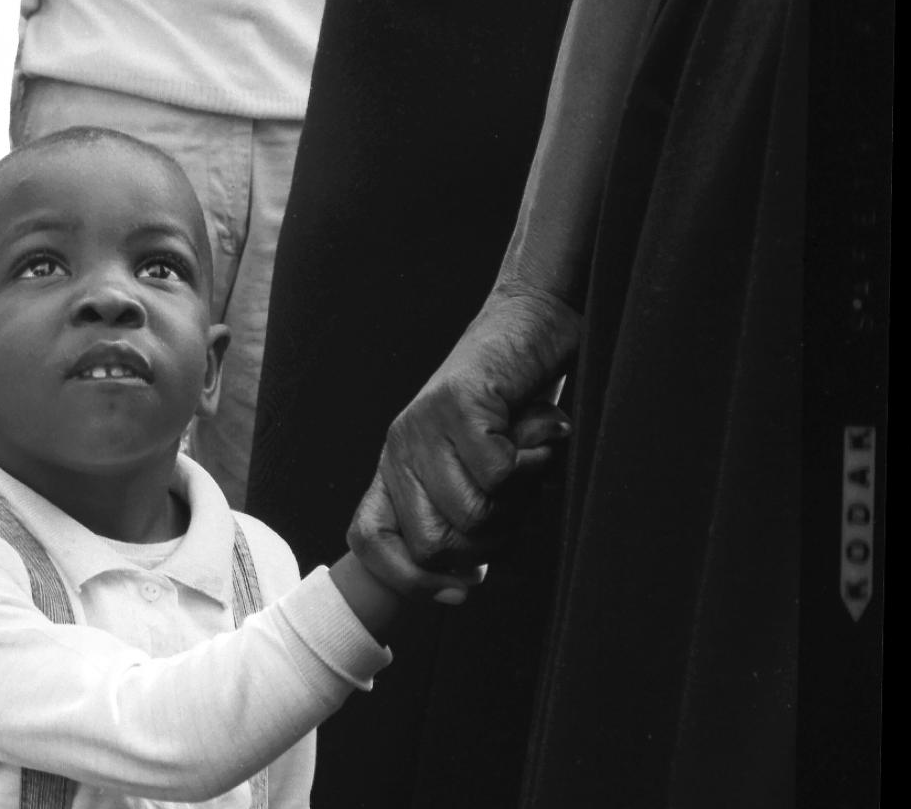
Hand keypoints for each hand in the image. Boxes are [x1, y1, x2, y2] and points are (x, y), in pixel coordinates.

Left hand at [347, 287, 580, 599]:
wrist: (530, 320)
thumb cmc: (511, 405)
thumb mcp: (479, 469)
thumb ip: (466, 513)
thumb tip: (466, 581)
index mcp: (397, 467)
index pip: (370, 541)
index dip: (412, 581)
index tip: (464, 590)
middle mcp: (400, 447)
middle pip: (433, 546)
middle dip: (488, 546)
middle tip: (517, 504)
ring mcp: (424, 424)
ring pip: (469, 515)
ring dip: (517, 502)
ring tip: (529, 461)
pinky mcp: (458, 403)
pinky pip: (497, 474)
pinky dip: (533, 464)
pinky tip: (540, 434)